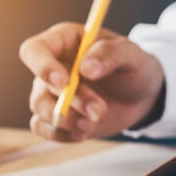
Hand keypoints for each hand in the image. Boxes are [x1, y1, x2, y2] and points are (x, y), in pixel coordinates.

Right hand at [19, 22, 164, 141]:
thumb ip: (111, 54)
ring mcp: (51, 93)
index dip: (42, 66)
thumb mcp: (131, 53)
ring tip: (96, 121)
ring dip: (68, 120)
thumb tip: (86, 68)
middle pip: (44, 86)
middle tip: (100, 110)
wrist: (141, 96)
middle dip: (74, 101)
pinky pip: (42, 128)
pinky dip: (60, 135)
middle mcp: (52, 66)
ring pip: (41, 108)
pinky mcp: (57, 117)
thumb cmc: (133, 66)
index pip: (34, 50)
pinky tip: (83, 133)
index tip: (64, 82)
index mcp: (64, 41)